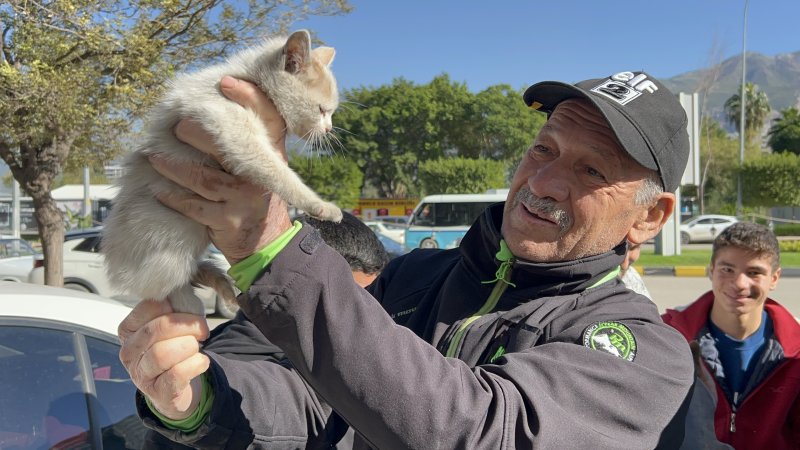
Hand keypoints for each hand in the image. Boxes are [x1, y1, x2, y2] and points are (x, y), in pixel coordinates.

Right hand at [118, 300, 210, 419]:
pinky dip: (195, 364)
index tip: (191, 313)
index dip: (177, 307)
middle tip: (202, 330)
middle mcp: (129, 351)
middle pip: (158, 329)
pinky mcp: (157, 392)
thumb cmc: (172, 349)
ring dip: (190, 346)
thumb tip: (185, 292)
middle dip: (187, 326)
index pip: (150, 307)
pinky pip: (177, 374)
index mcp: (129, 329)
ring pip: (163, 353)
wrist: (174, 388)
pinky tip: (201, 361)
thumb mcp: (169, 327)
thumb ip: (174, 309)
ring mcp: (140, 374)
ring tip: (197, 348)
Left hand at [151, 76, 291, 263]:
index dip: (248, 97)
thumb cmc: (252, 193)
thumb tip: (207, 104)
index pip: (266, 118)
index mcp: (272, 153)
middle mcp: (264, 174)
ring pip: (203, 178)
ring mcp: (247, 197)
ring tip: (154, 157)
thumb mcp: (260, 164)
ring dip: (174, 168)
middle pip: (227, 147)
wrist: (266, 241)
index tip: (225, 82)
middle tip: (175, 126)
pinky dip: (173, 197)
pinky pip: (194, 206)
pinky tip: (158, 190)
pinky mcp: (230, 219)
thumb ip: (242, 140)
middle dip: (196, 135)